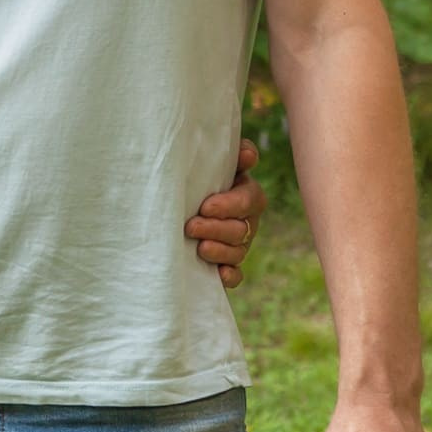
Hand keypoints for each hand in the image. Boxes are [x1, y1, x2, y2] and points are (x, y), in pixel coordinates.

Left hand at [185, 138, 266, 287]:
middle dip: (217, 229)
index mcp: (247, 193)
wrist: (182, 197)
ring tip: (200, 249)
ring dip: (221, 252)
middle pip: (241, 229)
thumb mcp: (215, 161)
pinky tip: (219, 275)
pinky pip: (236, 274)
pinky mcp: (228, 263)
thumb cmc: (200, 173)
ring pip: (238, 252)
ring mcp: (239, 243)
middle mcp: (246, 220)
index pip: (249, 199)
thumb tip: (247, 154)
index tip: (205, 207)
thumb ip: (234, 155)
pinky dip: (230, 276)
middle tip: (191, 227)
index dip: (229, 205)